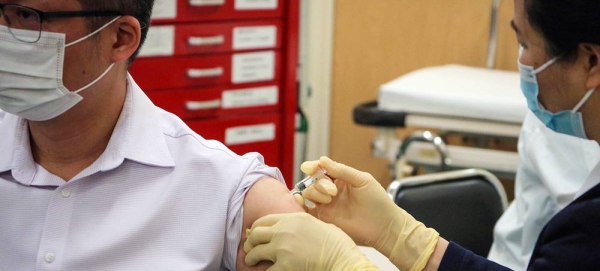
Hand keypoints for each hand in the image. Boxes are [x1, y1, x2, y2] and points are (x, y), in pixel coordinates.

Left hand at [243, 213, 378, 270]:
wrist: (342, 259)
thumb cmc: (337, 243)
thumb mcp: (318, 223)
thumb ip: (300, 224)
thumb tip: (290, 229)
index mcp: (293, 218)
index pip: (264, 220)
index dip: (256, 228)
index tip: (254, 234)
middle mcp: (284, 231)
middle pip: (255, 234)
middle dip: (250, 242)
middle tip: (250, 248)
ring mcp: (282, 249)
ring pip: (255, 252)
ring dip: (251, 257)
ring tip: (251, 261)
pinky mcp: (284, 266)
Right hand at [300, 156, 438, 270]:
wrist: (384, 227)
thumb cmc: (378, 202)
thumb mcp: (362, 180)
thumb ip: (342, 170)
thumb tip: (322, 160)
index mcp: (341, 178)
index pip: (322, 169)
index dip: (313, 166)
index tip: (309, 167)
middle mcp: (332, 191)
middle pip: (314, 181)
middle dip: (320, 183)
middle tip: (333, 191)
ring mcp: (328, 205)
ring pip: (310, 194)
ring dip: (315, 193)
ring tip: (329, 200)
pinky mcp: (325, 219)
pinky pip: (308, 211)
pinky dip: (301, 206)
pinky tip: (303, 203)